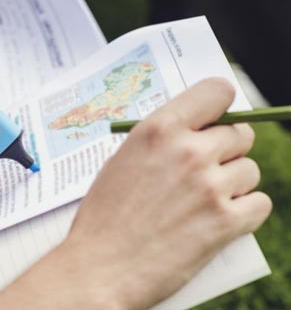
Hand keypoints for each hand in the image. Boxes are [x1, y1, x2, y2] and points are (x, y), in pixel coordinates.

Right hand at [0, 78, 271, 308]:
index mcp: (159, 129)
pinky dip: (244, 212)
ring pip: (250, 170)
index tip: (218, 118)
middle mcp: (189, 151)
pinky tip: (219, 219)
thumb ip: (161, 141)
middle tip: (207, 168)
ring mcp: (211, 186)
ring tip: (203, 201)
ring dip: (233, 183)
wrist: (100, 267)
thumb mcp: (122, 160)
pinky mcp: (226, 222)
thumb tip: (196, 132)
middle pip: (241, 133)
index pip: (217, 92)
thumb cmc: (104, 216)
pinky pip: (259, 204)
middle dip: (227, 149)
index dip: (221, 105)